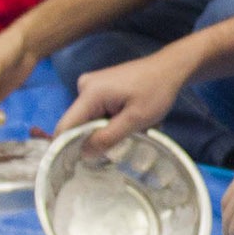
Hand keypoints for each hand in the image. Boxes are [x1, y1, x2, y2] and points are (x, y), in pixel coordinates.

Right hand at [54, 46, 193, 153]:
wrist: (168, 68)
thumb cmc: (155, 91)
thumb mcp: (135, 120)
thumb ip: (108, 138)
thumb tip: (83, 154)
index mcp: (90, 93)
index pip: (65, 126)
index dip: (67, 147)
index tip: (77, 166)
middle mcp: (84, 86)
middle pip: (78, 124)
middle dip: (95, 138)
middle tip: (122, 143)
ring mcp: (90, 85)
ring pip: (89, 120)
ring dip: (106, 129)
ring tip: (131, 128)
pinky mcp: (98, 87)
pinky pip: (96, 111)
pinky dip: (110, 120)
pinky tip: (128, 118)